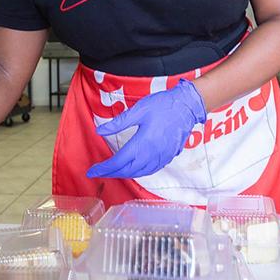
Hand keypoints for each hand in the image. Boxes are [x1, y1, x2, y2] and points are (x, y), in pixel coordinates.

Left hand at [87, 79, 205, 178]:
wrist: (187, 106)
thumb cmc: (163, 105)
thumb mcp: (138, 110)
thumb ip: (118, 123)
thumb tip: (100, 131)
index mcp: (142, 143)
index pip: (118, 162)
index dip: (104, 168)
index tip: (92, 171)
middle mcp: (152, 154)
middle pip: (128, 170)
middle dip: (111, 173)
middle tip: (99, 171)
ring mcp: (162, 157)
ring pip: (140, 173)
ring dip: (125, 174)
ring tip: (114, 171)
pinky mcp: (169, 156)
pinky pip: (151, 169)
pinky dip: (140, 172)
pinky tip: (135, 168)